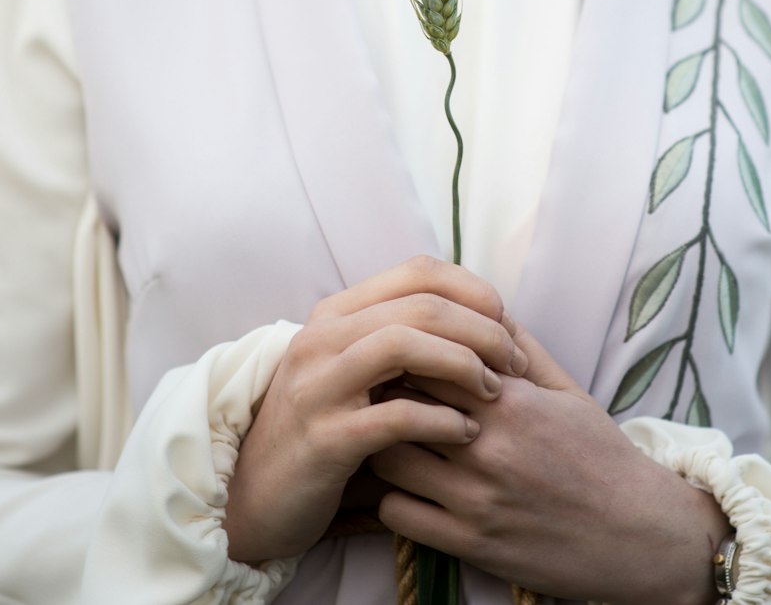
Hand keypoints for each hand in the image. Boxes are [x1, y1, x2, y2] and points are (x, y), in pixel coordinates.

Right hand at [224, 255, 528, 562]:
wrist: (256, 498)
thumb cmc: (325, 433)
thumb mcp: (354, 375)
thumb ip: (400, 341)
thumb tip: (479, 318)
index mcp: (335, 315)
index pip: (418, 271)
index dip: (474, 291)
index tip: (506, 326)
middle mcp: (321, 340)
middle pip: (420, 304)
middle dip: (482, 330)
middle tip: (514, 363)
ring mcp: (318, 387)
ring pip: (404, 344)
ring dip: (463, 364)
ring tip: (494, 393)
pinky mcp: (324, 439)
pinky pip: (395, 415)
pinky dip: (442, 419)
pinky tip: (465, 432)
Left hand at [369, 326, 729, 604]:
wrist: (640, 537)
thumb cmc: (603, 459)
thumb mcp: (569, 393)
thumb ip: (522, 349)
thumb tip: (483, 308)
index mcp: (512, 402)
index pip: (428, 358)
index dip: (407, 356)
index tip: (403, 362)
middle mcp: (489, 447)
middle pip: (398, 403)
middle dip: (385, 397)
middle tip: (383, 398)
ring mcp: (477, 499)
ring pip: (388, 458)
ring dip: (383, 447)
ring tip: (395, 443)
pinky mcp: (471, 544)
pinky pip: (396, 514)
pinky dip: (393, 500)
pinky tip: (411, 490)